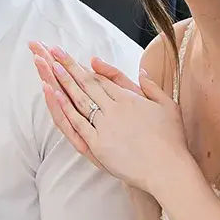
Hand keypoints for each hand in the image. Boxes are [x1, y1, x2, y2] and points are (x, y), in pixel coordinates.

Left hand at [31, 44, 189, 192]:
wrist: (168, 169)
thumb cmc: (171, 140)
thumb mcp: (168, 106)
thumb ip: (152, 87)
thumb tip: (141, 72)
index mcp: (130, 99)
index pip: (100, 78)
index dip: (82, 66)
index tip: (68, 55)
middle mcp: (115, 109)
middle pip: (87, 83)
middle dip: (68, 66)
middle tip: (51, 50)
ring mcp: (105, 126)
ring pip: (80, 99)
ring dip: (63, 81)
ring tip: (48, 64)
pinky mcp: (99, 145)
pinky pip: (78, 123)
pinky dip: (65, 108)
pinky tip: (54, 94)